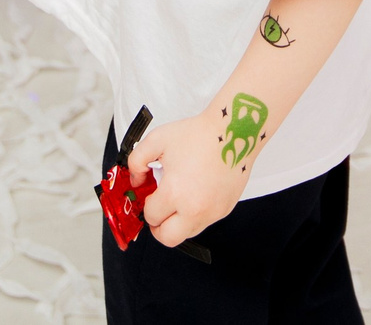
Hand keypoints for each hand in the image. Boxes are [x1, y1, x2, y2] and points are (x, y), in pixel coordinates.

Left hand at [128, 106, 254, 247]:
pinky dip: (196, 215)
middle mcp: (194, 209)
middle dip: (157, 228)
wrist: (233, 131)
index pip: (151, 216)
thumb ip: (136, 161)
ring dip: (178, 223)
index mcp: (174, 193)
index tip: (150, 197)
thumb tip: (136, 180)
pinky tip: (195, 194)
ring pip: (188, 234)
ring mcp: (212, 212)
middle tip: (157, 213)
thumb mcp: (157, 140)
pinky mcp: (225, 210)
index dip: (147, 205)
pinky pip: (205, 223)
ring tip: (177, 201)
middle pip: (168, 238)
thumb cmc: (199, 134)